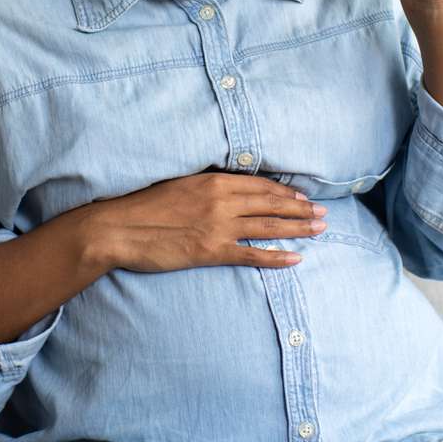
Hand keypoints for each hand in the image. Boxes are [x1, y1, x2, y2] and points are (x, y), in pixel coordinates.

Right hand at [90, 172, 327, 271]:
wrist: (119, 228)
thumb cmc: (143, 207)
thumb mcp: (179, 186)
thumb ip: (206, 188)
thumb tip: (228, 190)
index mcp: (213, 182)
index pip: (259, 185)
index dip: (285, 192)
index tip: (302, 197)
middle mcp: (221, 201)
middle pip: (271, 204)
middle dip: (300, 209)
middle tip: (323, 214)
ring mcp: (218, 227)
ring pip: (268, 227)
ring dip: (298, 228)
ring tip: (319, 230)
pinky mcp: (211, 251)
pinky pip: (252, 254)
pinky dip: (277, 257)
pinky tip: (296, 259)